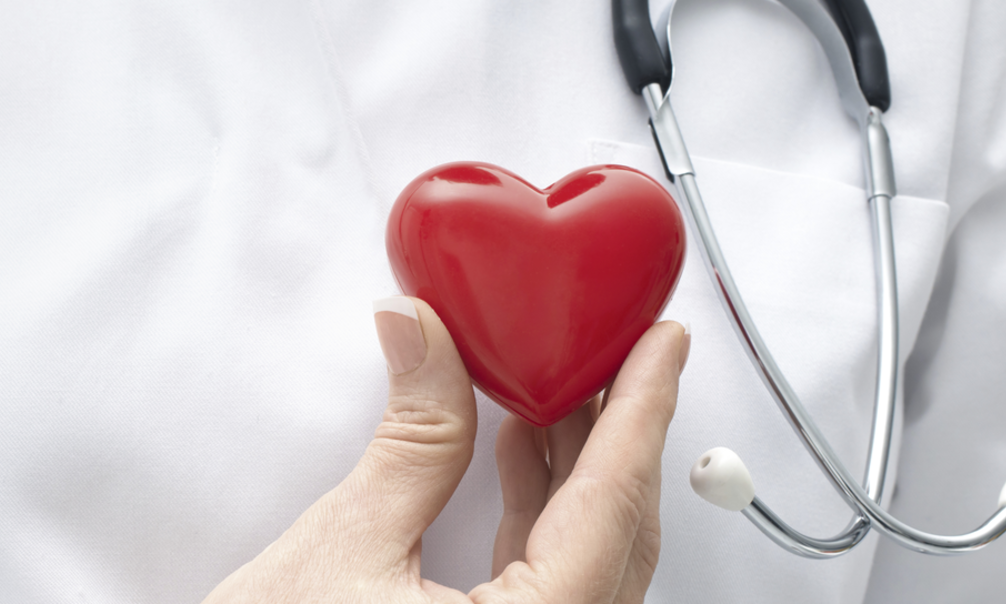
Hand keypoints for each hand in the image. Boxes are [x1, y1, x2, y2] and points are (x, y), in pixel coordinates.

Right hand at [202, 297, 689, 603]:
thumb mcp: (344, 551)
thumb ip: (408, 442)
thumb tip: (423, 335)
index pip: (610, 506)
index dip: (641, 410)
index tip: (662, 343)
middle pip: (617, 532)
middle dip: (615, 432)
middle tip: (616, 349)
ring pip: (592, 558)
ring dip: (578, 470)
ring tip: (557, 386)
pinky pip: (560, 583)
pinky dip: (547, 515)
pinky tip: (525, 457)